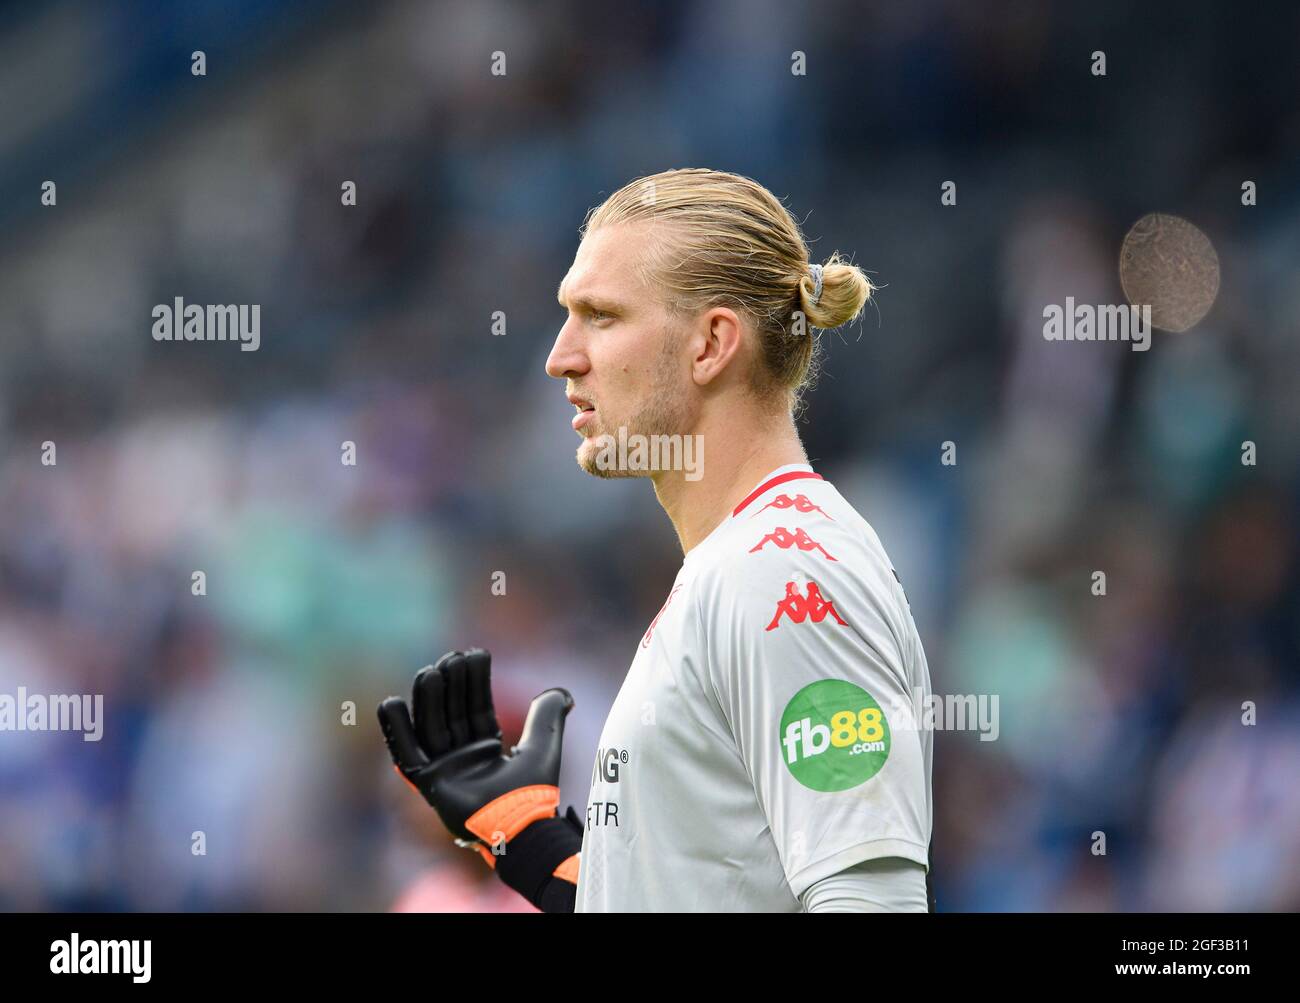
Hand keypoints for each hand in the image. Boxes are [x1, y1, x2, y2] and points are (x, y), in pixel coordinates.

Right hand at [377, 648, 573, 859]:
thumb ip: (548, 716)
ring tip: (429, 671)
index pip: (477, 706)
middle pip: (451, 712)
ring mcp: (445, 770)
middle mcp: (463, 757)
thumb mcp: (544, 745)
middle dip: (450, 684)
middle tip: (451, 658)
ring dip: (427, 698)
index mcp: (487, 748)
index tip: (474, 653)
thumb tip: (563, 693)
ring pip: (430, 726)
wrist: (524, 827)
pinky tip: (391, 703)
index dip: (475, 680)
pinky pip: (407, 755)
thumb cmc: (535, 793)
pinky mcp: (430, 785)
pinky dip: (396, 731)